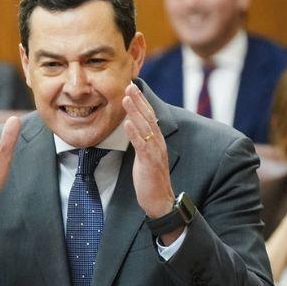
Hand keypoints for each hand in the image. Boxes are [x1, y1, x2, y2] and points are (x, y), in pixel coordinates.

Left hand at [121, 85, 176, 234]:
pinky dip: (134, 133)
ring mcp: (155, 152)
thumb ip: (141, 143)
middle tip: (129, 84)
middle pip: (149, 117)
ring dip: (136, 111)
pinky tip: (127, 123)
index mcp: (157, 141)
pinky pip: (142, 145)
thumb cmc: (150, 180)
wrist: (160, 201)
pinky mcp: (150, 162)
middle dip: (139, 100)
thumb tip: (133, 130)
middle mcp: (158, 143)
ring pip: (146, 127)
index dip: (141, 101)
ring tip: (126, 97)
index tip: (132, 87)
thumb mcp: (145, 157)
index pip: (149, 117)